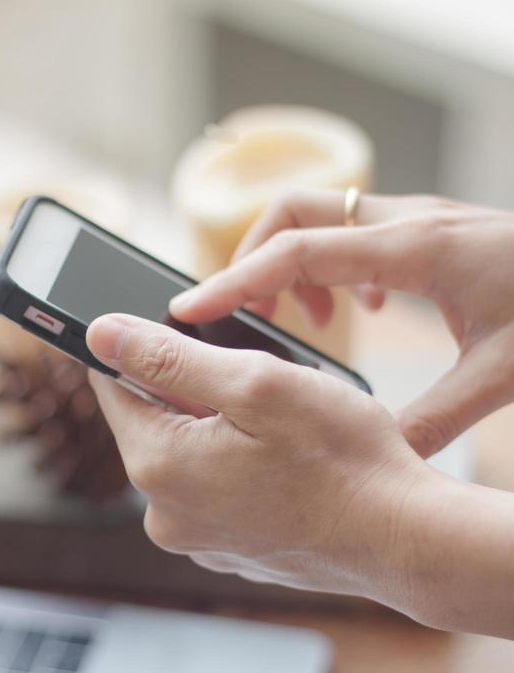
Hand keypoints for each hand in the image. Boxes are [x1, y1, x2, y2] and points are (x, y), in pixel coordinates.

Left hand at [86, 313, 427, 611]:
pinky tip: (284, 459)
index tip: (163, 327)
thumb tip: (100, 333)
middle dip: (191, 387)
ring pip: (188, 452)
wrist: (403, 539)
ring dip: (218, 425)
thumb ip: (170, 355)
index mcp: (159, 466)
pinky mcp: (229, 551)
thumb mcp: (256, 383)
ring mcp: (198, 540)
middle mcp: (164, 514)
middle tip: (252, 376)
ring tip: (278, 423)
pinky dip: (236, 464)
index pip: (113, 386)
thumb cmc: (342, 456)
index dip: (137, 347)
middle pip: (153, 420)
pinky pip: (214, 488)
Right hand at [170, 191, 513, 457]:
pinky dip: (336, 267)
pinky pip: (355, 231)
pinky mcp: (427, 228)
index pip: (298, 252)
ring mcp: (416, 217)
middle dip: (255, 259)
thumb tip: (382, 462)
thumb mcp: (500, 373)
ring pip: (322, 216)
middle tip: (251, 320)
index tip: (190, 310)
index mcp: (413, 250)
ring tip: (312, 326)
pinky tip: (364, 310)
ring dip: (297, 265)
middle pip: (295, 211)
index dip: (236, 281)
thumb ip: (435, 419)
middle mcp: (406, 221)